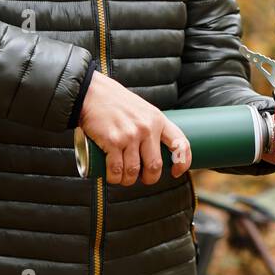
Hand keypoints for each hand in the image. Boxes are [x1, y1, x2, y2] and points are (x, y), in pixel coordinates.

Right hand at [78, 71, 191, 185]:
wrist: (92, 93)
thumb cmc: (117, 103)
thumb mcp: (143, 110)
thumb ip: (151, 127)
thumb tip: (157, 151)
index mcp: (158, 119)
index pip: (180, 144)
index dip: (182, 162)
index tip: (176, 172)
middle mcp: (147, 128)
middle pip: (155, 165)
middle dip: (149, 178)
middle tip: (142, 178)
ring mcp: (130, 135)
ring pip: (134, 171)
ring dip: (128, 180)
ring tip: (123, 177)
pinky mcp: (112, 141)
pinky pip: (116, 169)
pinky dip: (114, 178)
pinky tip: (113, 177)